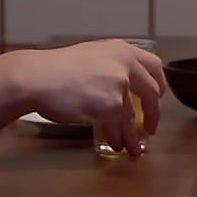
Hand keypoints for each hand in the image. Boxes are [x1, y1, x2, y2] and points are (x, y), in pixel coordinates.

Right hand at [18, 40, 166, 154]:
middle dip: (153, 113)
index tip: (157, 97)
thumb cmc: (55, 69)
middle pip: (151, 92)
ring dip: (131, 134)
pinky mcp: (110, 106)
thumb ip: (111, 66)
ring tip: (131, 146)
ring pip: (132, 116)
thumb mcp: (91, 56)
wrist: (37, 78)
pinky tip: (115, 145)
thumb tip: (123, 87)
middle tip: (151, 127)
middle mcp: (124, 64)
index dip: (159, 84)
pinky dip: (117, 138)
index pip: (154, 65)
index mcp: (121, 50)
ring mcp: (119, 85)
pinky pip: (117, 127)